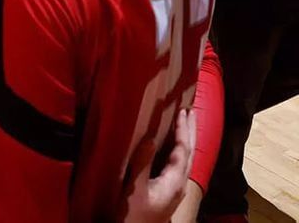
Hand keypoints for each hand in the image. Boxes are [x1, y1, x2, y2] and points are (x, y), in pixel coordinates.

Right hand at [122, 108, 194, 222]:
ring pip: (186, 159)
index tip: (182, 110)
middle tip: (191, 110)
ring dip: (187, 139)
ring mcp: (175, 189)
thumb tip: (149, 139)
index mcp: (174, 181)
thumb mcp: (134, 189)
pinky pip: (179, 165)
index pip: (182, 150)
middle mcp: (179, 184)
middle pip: (190, 153)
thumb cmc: (132, 214)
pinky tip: (174, 148)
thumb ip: (142, 164)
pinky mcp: (169, 192)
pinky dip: (179, 150)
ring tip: (186, 123)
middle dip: (190, 131)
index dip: (182, 130)